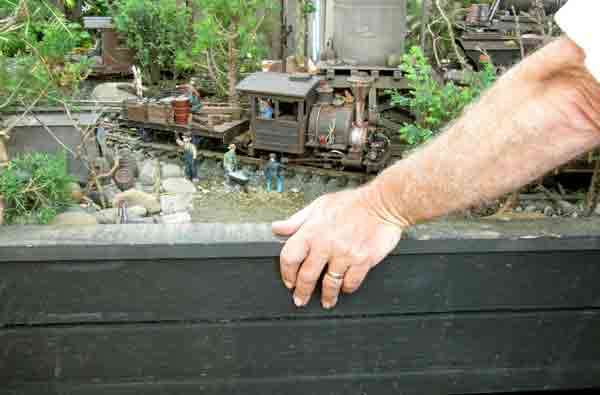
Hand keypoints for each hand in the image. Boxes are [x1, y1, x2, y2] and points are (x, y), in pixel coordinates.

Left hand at [272, 185, 404, 308]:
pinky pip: (351, 282)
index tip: (288, 281)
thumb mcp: (319, 205)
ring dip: (326, 296)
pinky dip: (347, 287)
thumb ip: (296, 220)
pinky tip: (345, 287)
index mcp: (312, 231)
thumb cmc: (352, 203)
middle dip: (302, 292)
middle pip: (307, 276)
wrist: (383, 203)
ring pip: (330, 283)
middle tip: (300, 300)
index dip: (286, 273)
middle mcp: (326, 244)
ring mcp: (345, 254)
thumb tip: (277, 228)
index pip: (290, 257)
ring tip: (326, 301)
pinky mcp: (363, 260)